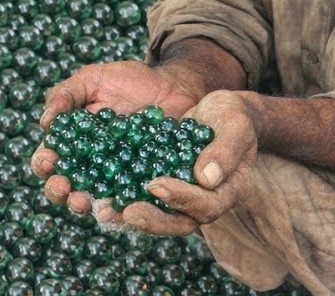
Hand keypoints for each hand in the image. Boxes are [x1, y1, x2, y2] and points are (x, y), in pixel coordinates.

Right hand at [30, 61, 202, 216]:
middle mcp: (90, 167)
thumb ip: (66, 94)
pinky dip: (123, 212)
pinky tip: (119, 210)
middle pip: (65, 189)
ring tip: (85, 202)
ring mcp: (117, 181)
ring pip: (94, 203)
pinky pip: (131, 205)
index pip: (48, 160)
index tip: (49, 159)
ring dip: (85, 206)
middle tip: (64, 187)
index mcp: (72, 144)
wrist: (175, 87)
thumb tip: (44, 122)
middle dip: (58, 192)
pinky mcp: (144, 188)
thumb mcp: (93, 79)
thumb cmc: (131, 81)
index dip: (43, 163)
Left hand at [116, 90, 260, 235]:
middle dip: (152, 219)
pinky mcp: (160, 184)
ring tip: (104, 209)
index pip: (206, 205)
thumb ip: (225, 151)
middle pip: (179, 222)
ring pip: (157, 214)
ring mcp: (180, 196)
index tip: (158, 185)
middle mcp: (203, 201)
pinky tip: (98, 191)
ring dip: (130, 214)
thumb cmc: (232, 117)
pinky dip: (121, 195)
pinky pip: (141, 195)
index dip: (183, 199)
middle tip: (128, 211)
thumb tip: (207, 178)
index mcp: (227, 192)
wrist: (219, 112)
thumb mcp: (235, 126)